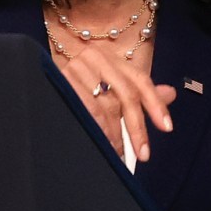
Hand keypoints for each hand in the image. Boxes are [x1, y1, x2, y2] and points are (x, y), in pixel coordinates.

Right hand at [52, 51, 174, 161]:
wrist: (39, 82)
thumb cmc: (82, 88)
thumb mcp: (112, 87)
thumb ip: (139, 92)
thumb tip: (170, 94)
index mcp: (112, 57)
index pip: (140, 80)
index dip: (155, 104)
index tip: (167, 128)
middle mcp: (94, 57)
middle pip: (125, 94)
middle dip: (137, 127)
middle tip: (143, 153)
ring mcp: (75, 68)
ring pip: (105, 106)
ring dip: (115, 134)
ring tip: (119, 154)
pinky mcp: (59, 82)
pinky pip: (84, 110)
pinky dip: (96, 130)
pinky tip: (101, 144)